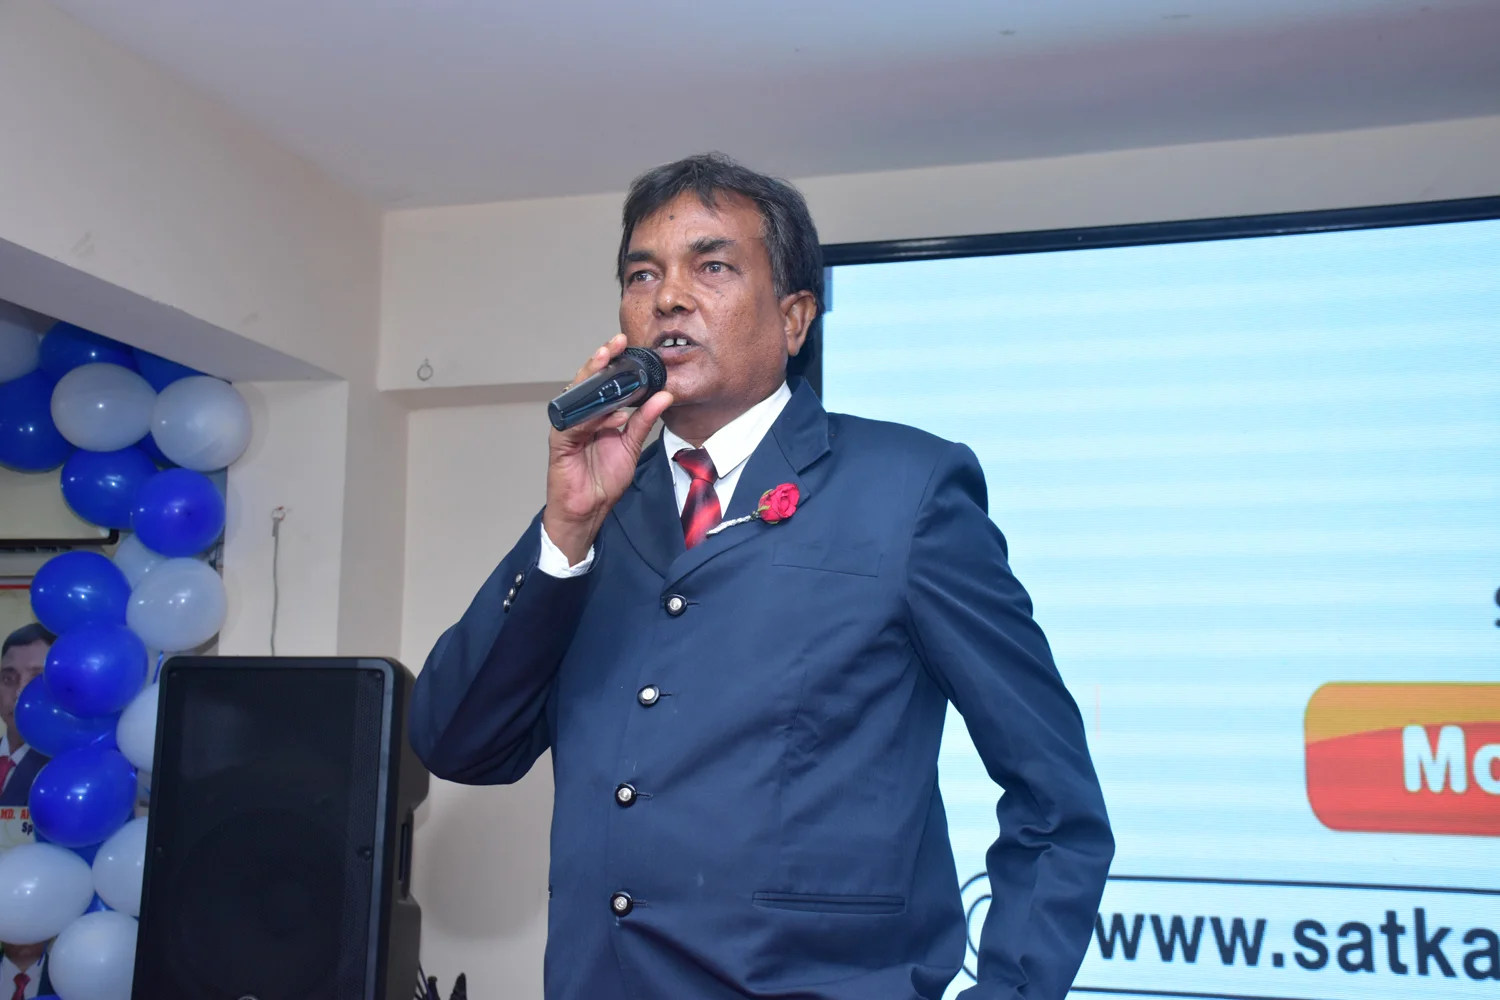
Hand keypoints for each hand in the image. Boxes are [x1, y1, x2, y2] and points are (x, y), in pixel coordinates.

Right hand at [543, 334, 672, 563]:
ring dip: (591, 378)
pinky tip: (605, 411)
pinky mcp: (559, 443)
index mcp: (597, 414)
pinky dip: (589, 416)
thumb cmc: (603, 480)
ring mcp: (568, 427)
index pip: (603, 382)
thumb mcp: (630, 445)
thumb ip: (644, 421)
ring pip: (577, 396)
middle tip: (615, 344)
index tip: (626, 344)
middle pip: (587, 382)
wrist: (588, 511)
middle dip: (600, 360)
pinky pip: (573, 424)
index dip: (612, 362)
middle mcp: (581, 416)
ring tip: (605, 361)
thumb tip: (664, 396)